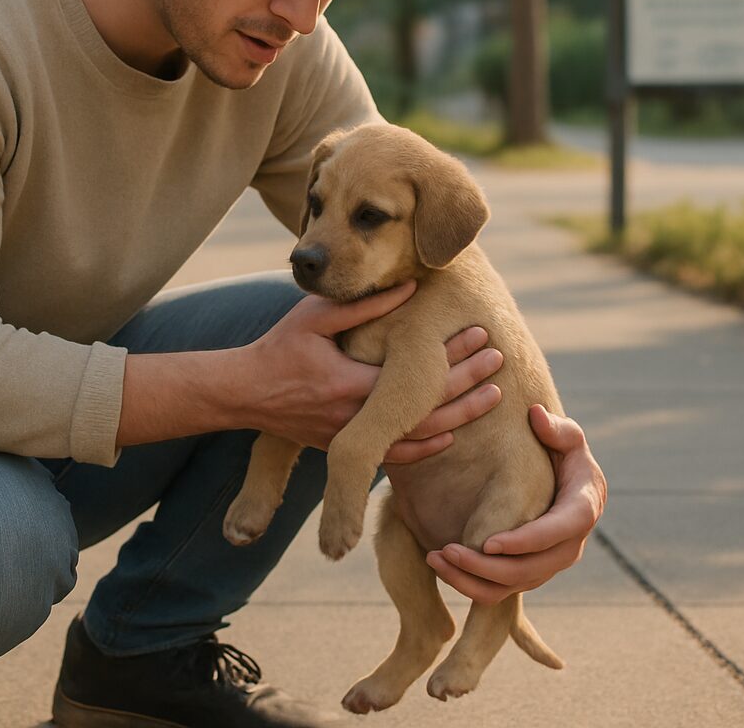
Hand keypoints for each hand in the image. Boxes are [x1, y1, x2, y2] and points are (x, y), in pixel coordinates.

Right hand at [238, 281, 503, 456]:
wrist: (244, 393)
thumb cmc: (279, 348)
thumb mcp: (317, 317)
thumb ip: (364, 306)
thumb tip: (410, 288)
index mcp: (352, 382)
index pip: (417, 371)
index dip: (453, 353)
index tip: (480, 333)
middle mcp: (357, 416)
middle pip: (428, 405)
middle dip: (468, 383)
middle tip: (498, 361)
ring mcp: (353, 436)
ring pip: (419, 436)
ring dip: (458, 415)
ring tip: (491, 397)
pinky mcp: (347, 446)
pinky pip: (396, 456)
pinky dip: (426, 446)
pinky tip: (450, 434)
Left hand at [426, 405, 606, 603]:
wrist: (567, 483)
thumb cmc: (564, 453)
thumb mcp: (568, 436)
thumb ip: (556, 427)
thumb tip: (535, 415)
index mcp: (582, 510)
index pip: (557, 534)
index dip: (524, 542)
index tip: (489, 543)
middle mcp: (569, 546)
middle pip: (529, 571)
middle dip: (486, 567)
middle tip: (447, 551)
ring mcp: (549, 564)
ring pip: (511, 587)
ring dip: (471, 581)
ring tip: (435, 559)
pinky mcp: (530, 574)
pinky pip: (501, 592)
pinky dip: (470, 586)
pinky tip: (442, 567)